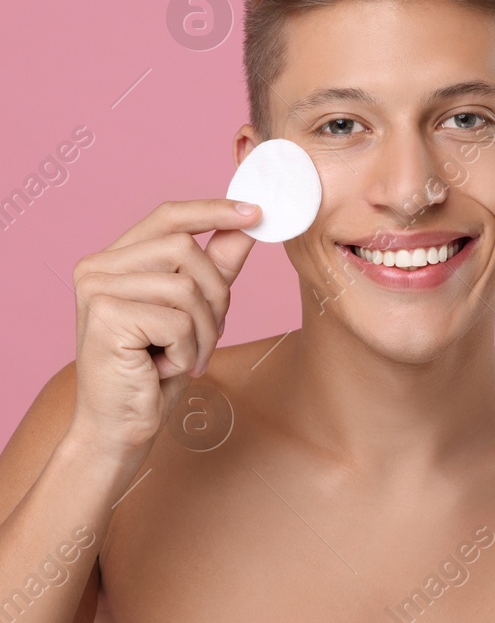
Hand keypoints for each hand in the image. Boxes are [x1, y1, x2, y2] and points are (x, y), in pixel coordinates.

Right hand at [67, 199, 259, 455]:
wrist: (120, 425)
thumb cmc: (155, 369)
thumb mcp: (195, 311)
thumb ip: (216, 267)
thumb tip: (247, 225)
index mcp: (114, 259)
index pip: (168, 217)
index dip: (213, 211)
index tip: (256, 212)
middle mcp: (97, 267)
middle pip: (186, 250)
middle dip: (216, 294)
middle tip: (209, 333)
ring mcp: (96, 289)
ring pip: (187, 287)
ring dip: (204, 330)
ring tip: (187, 355)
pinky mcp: (106, 316)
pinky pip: (179, 320)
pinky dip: (188, 349)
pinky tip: (167, 367)